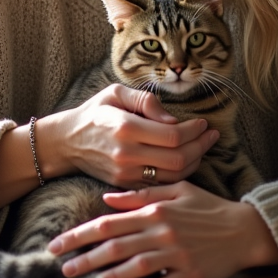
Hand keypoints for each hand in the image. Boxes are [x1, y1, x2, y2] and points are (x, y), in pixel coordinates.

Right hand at [47, 84, 218, 187]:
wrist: (66, 142)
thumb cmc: (94, 112)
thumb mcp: (115, 93)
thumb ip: (146, 101)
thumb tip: (173, 120)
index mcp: (125, 128)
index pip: (173, 135)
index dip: (194, 130)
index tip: (203, 123)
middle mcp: (126, 154)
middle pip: (178, 158)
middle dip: (200, 146)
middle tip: (211, 135)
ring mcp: (126, 173)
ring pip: (173, 175)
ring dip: (194, 161)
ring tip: (203, 147)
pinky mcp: (125, 185)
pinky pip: (161, 184)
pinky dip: (179, 174)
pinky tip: (186, 160)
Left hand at [47, 181, 277, 277]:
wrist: (246, 230)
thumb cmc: (208, 208)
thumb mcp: (176, 190)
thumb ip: (141, 195)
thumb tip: (107, 198)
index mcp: (156, 211)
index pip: (108, 223)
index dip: (79, 234)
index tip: (57, 243)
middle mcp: (162, 232)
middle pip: (114, 247)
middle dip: (84, 257)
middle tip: (62, 267)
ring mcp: (176, 256)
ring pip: (133, 268)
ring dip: (107, 277)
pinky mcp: (190, 276)